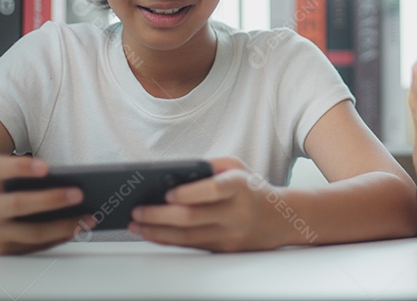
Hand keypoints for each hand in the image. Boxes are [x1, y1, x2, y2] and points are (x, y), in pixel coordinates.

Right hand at [0, 155, 95, 254]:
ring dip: (63, 226)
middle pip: (18, 205)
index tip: (46, 167)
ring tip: (89, 218)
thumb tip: (65, 179)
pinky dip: (57, 239)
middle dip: (51, 200)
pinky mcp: (0, 252)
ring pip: (31, 233)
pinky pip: (33, 246)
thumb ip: (19, 170)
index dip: (22, 166)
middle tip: (79, 194)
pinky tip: (76, 230)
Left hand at [129, 158, 293, 251]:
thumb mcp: (237, 167)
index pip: (212, 191)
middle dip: (159, 216)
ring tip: (136, 223)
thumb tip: (173, 174)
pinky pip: (190, 246)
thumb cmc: (251, 189)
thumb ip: (209, 166)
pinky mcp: (223, 250)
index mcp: (239, 187)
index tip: (167, 193)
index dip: (188, 194)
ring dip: (156, 231)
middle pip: (192, 218)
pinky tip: (151, 233)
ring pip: (186, 237)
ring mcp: (229, 235)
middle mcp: (235, 213)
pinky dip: (167, 240)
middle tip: (137, 210)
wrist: (280, 219)